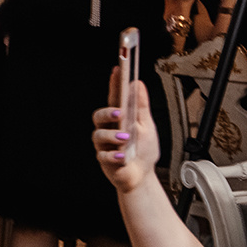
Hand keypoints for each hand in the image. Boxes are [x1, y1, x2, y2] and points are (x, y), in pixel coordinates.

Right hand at [92, 74, 159, 194]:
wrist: (142, 176)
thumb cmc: (143, 151)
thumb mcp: (147, 126)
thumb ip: (141, 106)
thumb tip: (138, 85)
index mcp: (120, 118)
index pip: (114, 97)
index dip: (114, 83)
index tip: (117, 70)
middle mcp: (109, 129)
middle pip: (99, 115)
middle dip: (107, 112)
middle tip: (119, 112)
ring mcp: (105, 144)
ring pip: (99, 134)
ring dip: (112, 135)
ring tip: (125, 138)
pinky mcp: (104, 159)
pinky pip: (103, 155)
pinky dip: (114, 155)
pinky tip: (122, 156)